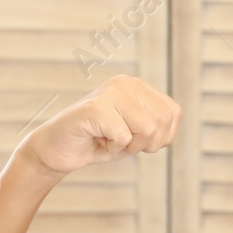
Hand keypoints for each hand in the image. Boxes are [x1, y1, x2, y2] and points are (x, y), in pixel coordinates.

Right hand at [18, 75, 179, 174]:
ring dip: (130, 145)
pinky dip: (113, 148)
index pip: (173, 113)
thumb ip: (159, 125)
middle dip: (146, 143)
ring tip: (109, 139)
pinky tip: (97, 139)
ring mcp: (109, 92)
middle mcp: (124, 82)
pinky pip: (124, 136)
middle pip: (163, 121)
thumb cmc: (99, 142)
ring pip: (147, 129)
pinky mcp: (95, 108)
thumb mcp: (137, 134)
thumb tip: (173, 119)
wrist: (59, 150)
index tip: (137, 139)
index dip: (162, 137)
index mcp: (137, 86)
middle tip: (121, 141)